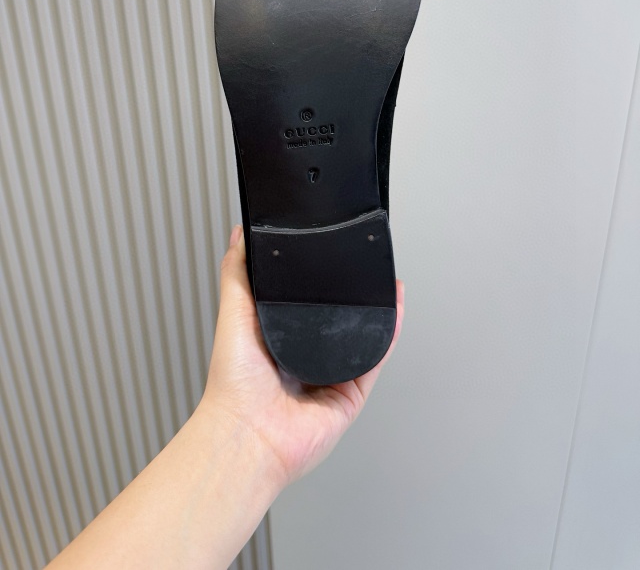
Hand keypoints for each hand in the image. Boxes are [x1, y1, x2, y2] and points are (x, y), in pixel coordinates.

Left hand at [201, 225, 404, 487]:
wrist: (249, 432)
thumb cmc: (234, 384)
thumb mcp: (233, 313)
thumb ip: (237, 273)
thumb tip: (238, 235)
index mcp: (277, 339)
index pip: (305, 304)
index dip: (319, 281)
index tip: (330, 255)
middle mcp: (305, 358)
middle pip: (336, 322)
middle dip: (350, 297)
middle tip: (362, 267)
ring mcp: (330, 376)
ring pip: (361, 338)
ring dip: (376, 311)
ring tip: (385, 282)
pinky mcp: (350, 394)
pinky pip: (374, 360)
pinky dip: (388, 334)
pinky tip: (394, 310)